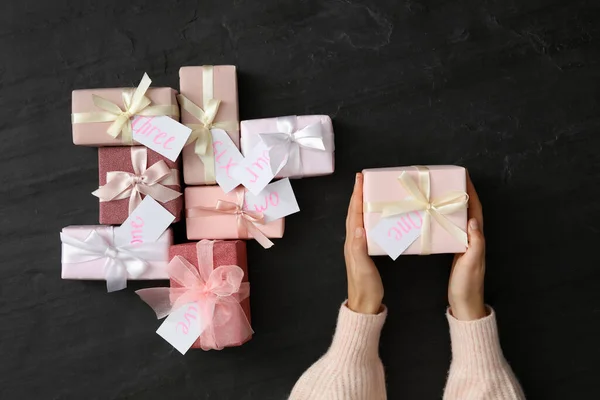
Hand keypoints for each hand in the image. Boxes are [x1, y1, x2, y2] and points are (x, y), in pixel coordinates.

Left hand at [344, 173, 383, 314]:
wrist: (365, 303)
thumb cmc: (364, 285)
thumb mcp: (362, 266)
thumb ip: (359, 246)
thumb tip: (358, 226)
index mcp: (352, 241)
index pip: (354, 213)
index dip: (356, 195)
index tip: (360, 179)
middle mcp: (353, 240)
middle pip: (354, 212)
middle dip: (358, 194)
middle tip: (363, 179)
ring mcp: (359, 245)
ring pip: (359, 218)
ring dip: (362, 203)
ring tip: (369, 191)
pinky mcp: (366, 250)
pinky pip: (366, 227)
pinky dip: (369, 217)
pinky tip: (377, 215)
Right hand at [448, 173, 486, 320]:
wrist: (465, 304)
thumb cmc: (468, 285)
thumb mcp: (471, 263)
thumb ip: (475, 243)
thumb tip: (473, 220)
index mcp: (477, 239)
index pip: (475, 210)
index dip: (471, 193)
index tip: (464, 177)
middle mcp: (472, 238)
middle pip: (468, 210)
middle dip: (461, 193)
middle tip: (448, 180)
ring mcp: (464, 244)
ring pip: (458, 217)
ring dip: (452, 204)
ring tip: (439, 192)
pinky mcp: (456, 250)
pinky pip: (451, 228)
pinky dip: (445, 218)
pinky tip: (434, 216)